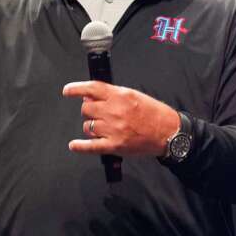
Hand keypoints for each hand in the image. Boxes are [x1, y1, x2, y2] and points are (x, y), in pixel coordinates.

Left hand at [62, 81, 179, 155]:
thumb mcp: (135, 96)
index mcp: (120, 96)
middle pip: (86, 109)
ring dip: (91, 127)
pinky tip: (74, 145)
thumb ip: (113, 95)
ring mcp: (113, 129)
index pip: (92, 89)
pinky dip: (80, 147)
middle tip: (97, 114)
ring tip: (102, 128)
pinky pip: (91, 146)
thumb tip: (92, 96)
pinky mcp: (115, 145)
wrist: (168, 132)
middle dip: (89, 111)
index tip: (67, 91)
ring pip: (88, 126)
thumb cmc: (154, 114)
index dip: (76, 89)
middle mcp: (114, 111)